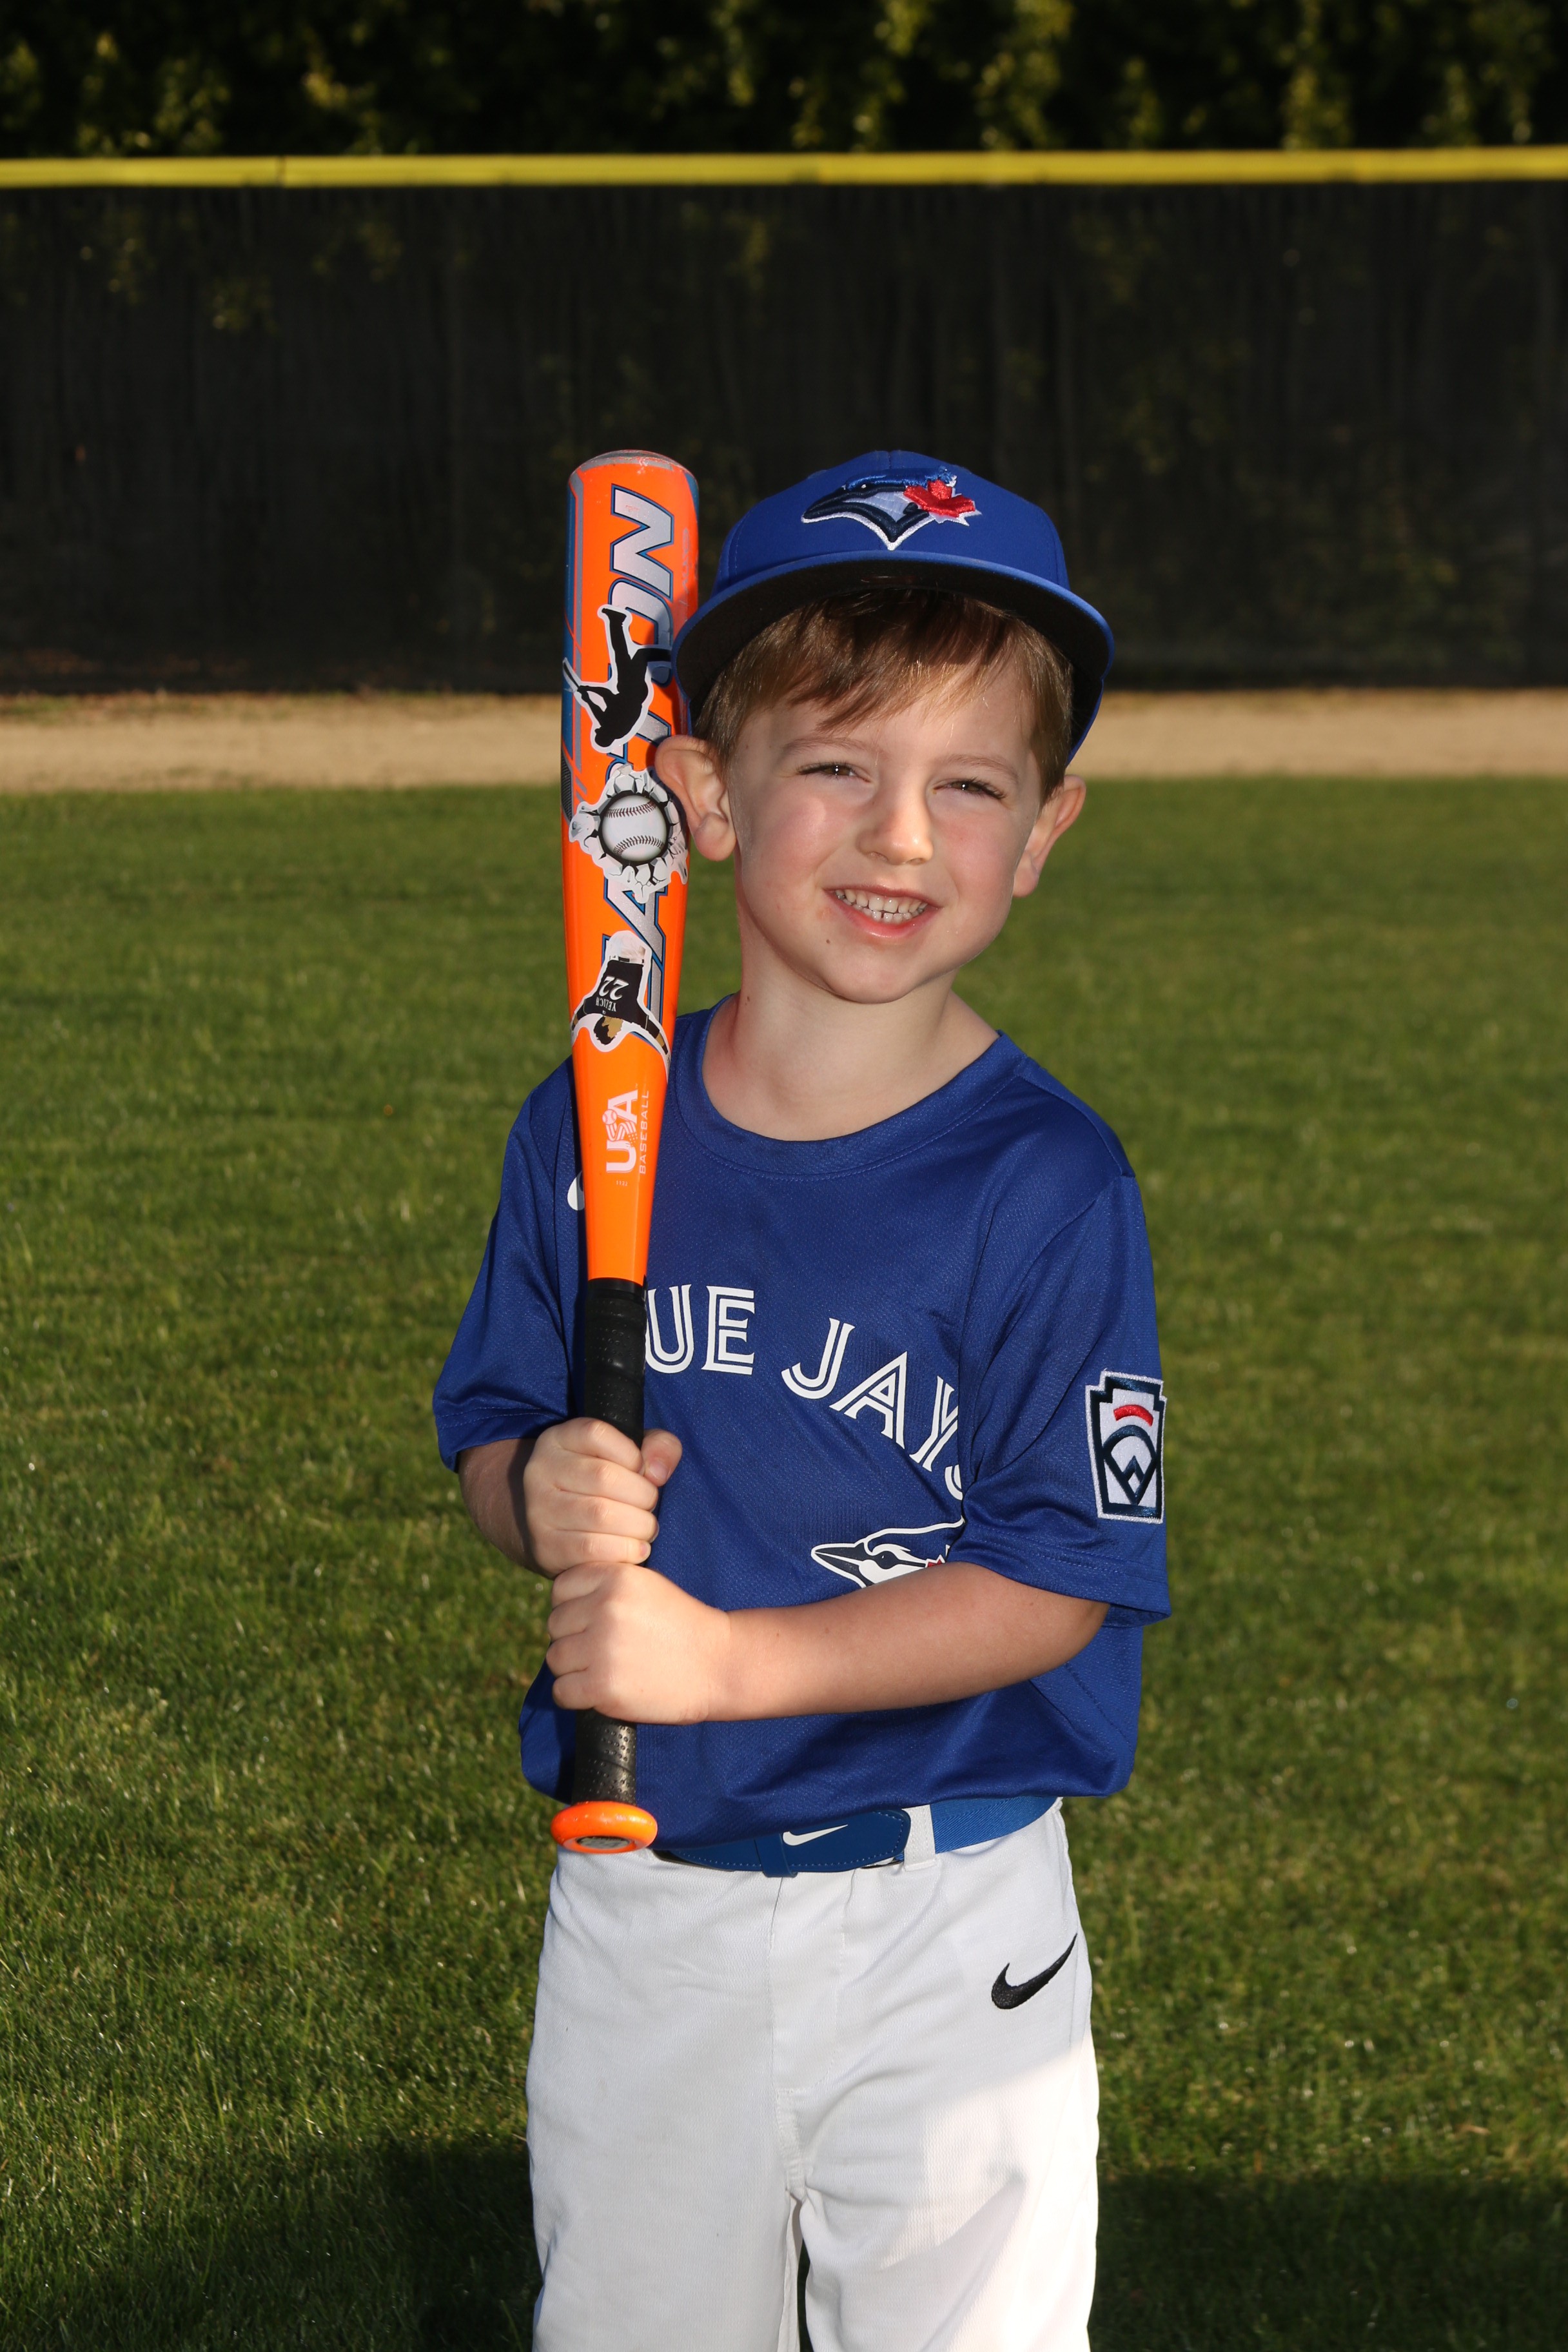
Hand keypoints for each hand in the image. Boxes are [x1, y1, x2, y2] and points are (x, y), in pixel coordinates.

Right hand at [520, 1418, 681, 1576]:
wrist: (556, 1528)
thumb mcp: (627, 1454)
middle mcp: (541, 1470)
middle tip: (649, 1506)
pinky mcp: (546, 1547)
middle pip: (604, 1476)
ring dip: (637, 1525)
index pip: (597, 1434)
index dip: (631, 1454)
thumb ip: (657, 1447)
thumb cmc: (602, 1485)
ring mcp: (539, 1510)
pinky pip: (592, 1548)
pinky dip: (625, 1551)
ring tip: (646, 1529)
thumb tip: (658, 1472)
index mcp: (558, 1439)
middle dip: (642, 1495)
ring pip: (600, 1514)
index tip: (642, 1471)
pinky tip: (637, 1549)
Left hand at [546, 1560, 729, 1723]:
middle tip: (601, 1650)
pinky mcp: (603, 1686)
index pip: (560, 1589)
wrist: (718, 1664)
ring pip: (555, 1659)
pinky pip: (562, 1692)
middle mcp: (606, 1607)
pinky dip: (576, 1696)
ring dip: (573, 1669)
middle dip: (573, 1638)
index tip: (592, 1622)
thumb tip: (558, 1603)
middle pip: (555, 1624)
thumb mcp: (646, 1586)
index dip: (572, 1607)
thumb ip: (604, 1585)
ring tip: (603, 1670)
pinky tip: (601, 1691)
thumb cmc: (680, 1626)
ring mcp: (602, 1647)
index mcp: (616, 1577)